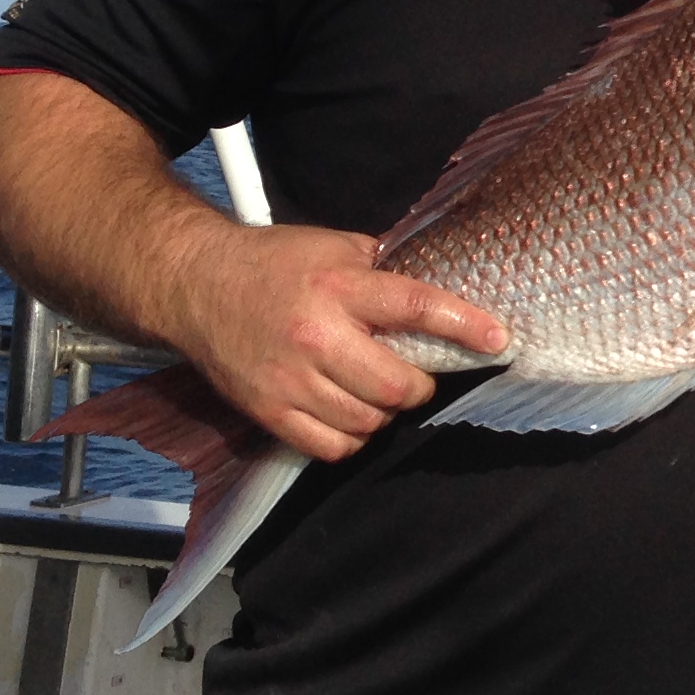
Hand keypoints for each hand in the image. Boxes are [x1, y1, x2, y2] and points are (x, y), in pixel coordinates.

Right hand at [164, 221, 507, 461]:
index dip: (465, 326)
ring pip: (367, 422)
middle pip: (396, 387)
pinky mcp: (268, 411)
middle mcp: (316, 336)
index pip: (417, 307)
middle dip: (419, 386)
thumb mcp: (332, 246)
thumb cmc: (272, 263)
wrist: (195, 284)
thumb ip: (382, 268)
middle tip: (414, 374)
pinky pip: (330, 447)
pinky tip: (348, 414)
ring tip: (375, 391)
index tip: (499, 339)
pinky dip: (352, 437)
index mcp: (338, 287)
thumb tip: (437, 288)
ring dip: (384, 412)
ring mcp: (289, 380)